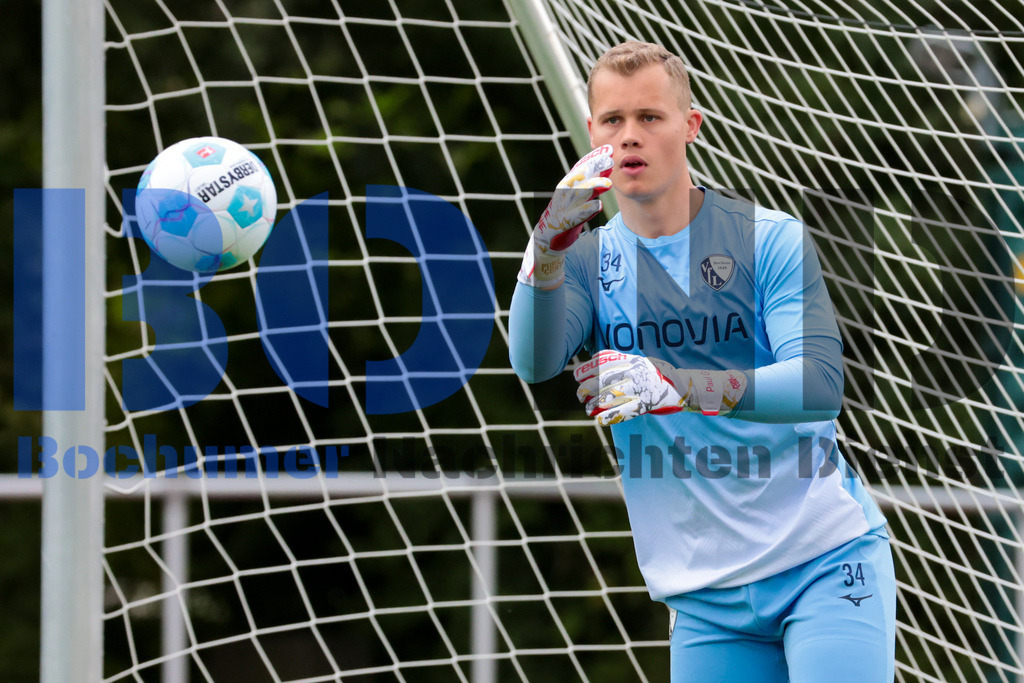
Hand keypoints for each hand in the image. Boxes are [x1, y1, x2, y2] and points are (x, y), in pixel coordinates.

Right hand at [517, 145, 613, 288]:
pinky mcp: (564, 222)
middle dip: (593, 166)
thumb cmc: (567, 215)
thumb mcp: (581, 197)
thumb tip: (608, 166)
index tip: (608, 149)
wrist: (548, 239)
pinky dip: (587, 210)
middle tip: (609, 159)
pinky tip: (598, 205)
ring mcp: (563, 207)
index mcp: (567, 185)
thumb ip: (593, 183)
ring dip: (593, 187)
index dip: (594, 157)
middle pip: (580, 175)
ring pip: (579, 193)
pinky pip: (577, 215)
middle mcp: (564, 193)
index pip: (581, 166)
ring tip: (608, 184)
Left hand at [573, 350, 747, 424]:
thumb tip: (596, 362)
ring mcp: (642, 388)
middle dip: (587, 387)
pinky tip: (598, 419)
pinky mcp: (647, 404)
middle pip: (604, 379)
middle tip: (579, 394)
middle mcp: (636, 373)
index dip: (588, 369)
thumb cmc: (660, 375)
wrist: (687, 386)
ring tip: (586, 408)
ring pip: (611, 396)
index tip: (576, 375)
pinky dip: (609, 416)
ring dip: (594, 403)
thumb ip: (622, 363)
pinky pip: (624, 411)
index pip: (605, 362)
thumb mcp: (642, 362)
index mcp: (634, 360)